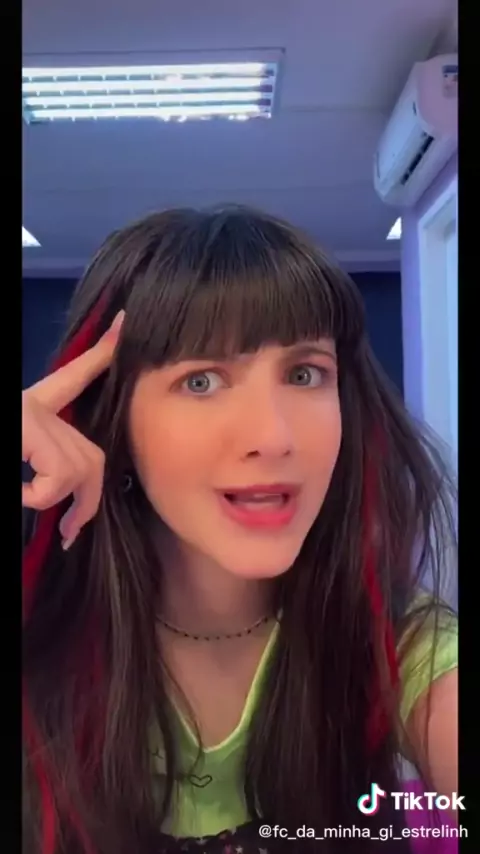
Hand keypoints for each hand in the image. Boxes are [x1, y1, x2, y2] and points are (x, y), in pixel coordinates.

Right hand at [22, 311, 123, 547]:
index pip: (72, 378)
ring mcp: (28, 413)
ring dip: (54, 499)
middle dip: (89, 499)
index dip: (100, 356)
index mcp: (28, 408)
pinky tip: (18, 494)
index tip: (123, 324)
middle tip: (70, 532)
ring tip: (26, 503)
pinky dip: (39, 496)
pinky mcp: (25, 422)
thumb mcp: (27, 452)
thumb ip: (44, 463)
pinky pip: (57, 473)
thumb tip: (74, 512)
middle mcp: (30, 406)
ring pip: (77, 467)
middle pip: (90, 453)